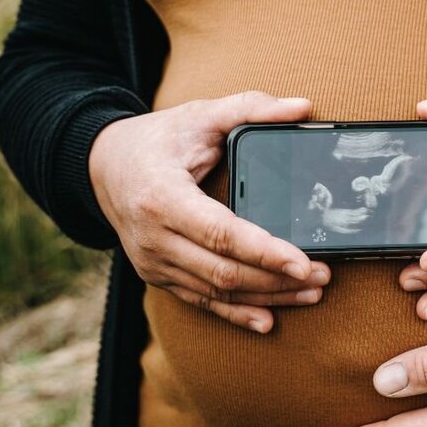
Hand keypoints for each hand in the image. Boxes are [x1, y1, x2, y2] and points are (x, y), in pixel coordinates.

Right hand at [88, 90, 329, 332]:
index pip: (220, 233)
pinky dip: (236, 314)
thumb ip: (251, 107)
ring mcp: (153, 262)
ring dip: (267, 297)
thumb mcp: (200, 114)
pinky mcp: (158, 275)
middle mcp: (153, 237)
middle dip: (277, 279)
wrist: (103, 165)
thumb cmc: (158, 139)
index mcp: (162, 197)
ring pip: (217, 290)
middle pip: (223, 270)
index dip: (264, 251)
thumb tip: (303, 107)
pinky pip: (201, 301)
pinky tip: (269, 319)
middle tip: (323, 276)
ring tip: (311, 293)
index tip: (303, 263)